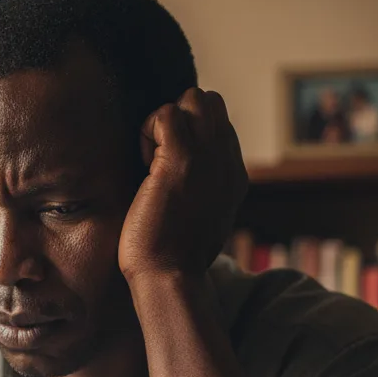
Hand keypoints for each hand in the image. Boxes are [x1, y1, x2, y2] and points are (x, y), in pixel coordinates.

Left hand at [118, 88, 247, 282]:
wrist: (170, 277)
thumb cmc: (174, 258)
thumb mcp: (201, 220)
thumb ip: (202, 193)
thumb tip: (186, 183)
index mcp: (234, 175)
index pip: (219, 126)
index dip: (189, 134)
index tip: (168, 165)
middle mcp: (227, 161)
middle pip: (211, 103)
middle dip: (181, 117)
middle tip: (159, 154)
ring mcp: (208, 157)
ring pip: (194, 99)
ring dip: (165, 120)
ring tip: (151, 158)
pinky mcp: (180, 160)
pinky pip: (166, 113)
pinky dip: (148, 129)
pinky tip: (143, 163)